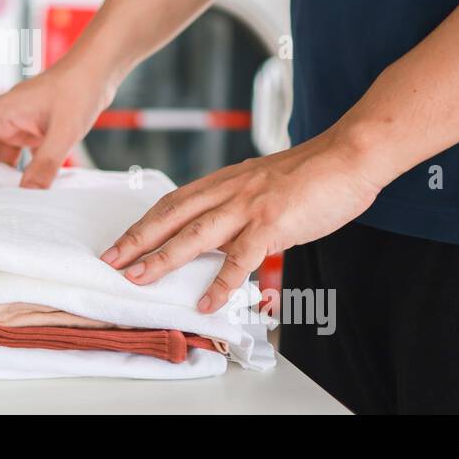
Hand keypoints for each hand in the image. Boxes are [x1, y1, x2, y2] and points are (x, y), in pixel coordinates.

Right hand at [0, 61, 116, 187]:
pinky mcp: (34, 131)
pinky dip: (18, 173)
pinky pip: (18, 157)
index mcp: (1, 113)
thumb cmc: (78, 87)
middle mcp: (5, 119)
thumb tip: (29, 192)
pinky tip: (26, 190)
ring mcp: (19, 125)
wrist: (98, 71)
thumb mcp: (63, 130)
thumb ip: (45, 163)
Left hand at [100, 126, 386, 312]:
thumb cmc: (312, 174)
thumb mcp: (263, 185)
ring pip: (195, 235)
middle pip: (170, 217)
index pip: (172, 203)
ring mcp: (248, 206)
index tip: (119, 243)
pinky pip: (241, 258)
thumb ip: (239, 206)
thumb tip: (223, 235)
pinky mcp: (272, 223)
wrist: (349, 156)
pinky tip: (207, 302)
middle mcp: (228, 191)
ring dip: (162, 259)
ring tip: (139, 280)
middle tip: (109, 262)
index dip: (142, 224)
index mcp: (224, 182)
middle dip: (136, 241)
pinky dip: (221, 282)